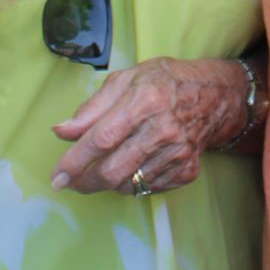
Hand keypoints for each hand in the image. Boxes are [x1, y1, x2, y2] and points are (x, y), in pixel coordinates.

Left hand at [49, 57, 244, 195]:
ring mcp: (177, 154)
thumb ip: (91, 108)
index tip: (56, 176)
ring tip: (104, 165)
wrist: (214, 96)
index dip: (74, 161)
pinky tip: (132, 165)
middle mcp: (162, 130)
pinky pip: (147, 188)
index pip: (101, 138)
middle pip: (113, 170)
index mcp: (144, 100)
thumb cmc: (163, 82)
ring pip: (128, 184)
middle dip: (84, 182)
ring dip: (108, 181)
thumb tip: (61, 132)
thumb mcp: (125, 80)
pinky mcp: (186, 171)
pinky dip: (132, 182)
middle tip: (70, 182)